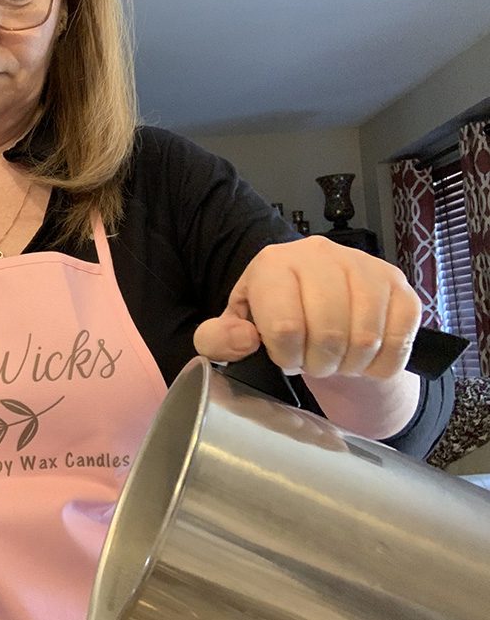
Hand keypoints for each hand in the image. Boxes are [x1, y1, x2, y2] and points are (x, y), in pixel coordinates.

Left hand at [194, 236, 420, 378]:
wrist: (320, 307)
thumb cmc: (273, 319)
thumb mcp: (234, 330)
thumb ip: (218, 339)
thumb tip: (243, 338)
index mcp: (273, 263)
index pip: (284, 326)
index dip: (286, 356)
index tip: (285, 356)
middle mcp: (319, 254)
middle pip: (328, 333)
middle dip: (319, 364)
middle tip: (313, 363)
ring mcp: (364, 265)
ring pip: (366, 338)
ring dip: (350, 365)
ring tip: (336, 360)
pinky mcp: (398, 284)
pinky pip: (400, 338)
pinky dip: (382, 364)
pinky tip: (365, 359)